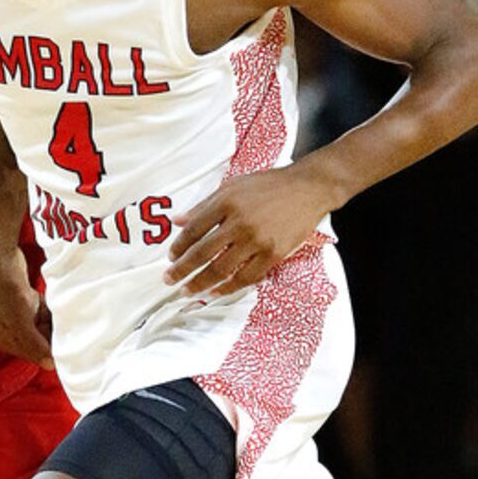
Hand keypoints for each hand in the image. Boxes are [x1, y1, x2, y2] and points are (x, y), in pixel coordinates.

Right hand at [0, 246, 54, 368]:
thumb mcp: (19, 321)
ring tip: (47, 306)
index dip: (56, 350)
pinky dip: (51, 308)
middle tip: (56, 318)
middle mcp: (17, 333)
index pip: (40, 357)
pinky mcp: (29, 304)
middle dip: (56, 332)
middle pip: (47, 342)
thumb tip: (50, 365)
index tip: (68, 339)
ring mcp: (24, 318)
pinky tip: (45, 299)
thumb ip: (34, 344)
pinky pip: (48, 313)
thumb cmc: (3, 289)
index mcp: (11, 342)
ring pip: (50, 326)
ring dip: (55, 318)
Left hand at [166, 163, 327, 296]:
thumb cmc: (269, 185)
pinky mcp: (273, 254)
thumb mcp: (233, 186)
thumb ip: (204, 205)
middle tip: (169, 280)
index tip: (171, 257)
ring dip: (201, 282)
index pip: (194, 229)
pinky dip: (228, 287)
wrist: (307, 188)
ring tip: (188, 290)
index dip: (179, 246)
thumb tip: (178, 220)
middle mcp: (239, 222)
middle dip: (182, 269)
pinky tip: (215, 293)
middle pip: (203, 252)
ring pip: (221, 268)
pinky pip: (246, 277)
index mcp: (226, 202)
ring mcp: (257, 240)